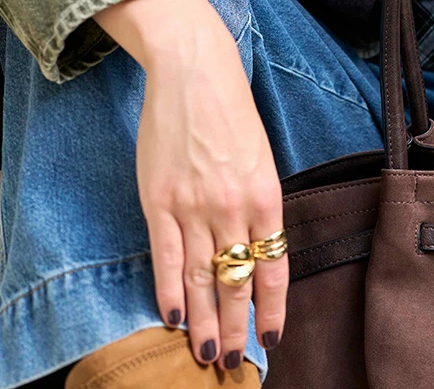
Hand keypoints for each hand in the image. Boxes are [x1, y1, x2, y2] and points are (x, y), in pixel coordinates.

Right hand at [96, 0, 287, 371]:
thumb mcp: (260, 156)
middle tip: (234, 363)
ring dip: (203, 322)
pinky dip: (169, 292)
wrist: (194, 73)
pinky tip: (172, 319)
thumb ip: (258, 203)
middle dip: (236, 327)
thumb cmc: (231, 112)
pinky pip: (166, 257)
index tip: (271, 339)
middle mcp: (232, 207)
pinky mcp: (160, 201)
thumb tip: (256, 249)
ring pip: (201, 279)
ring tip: (206, 354)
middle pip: (236, 282)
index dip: (272, 308)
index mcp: (266, 195)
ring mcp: (194, 206)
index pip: (273, 266)